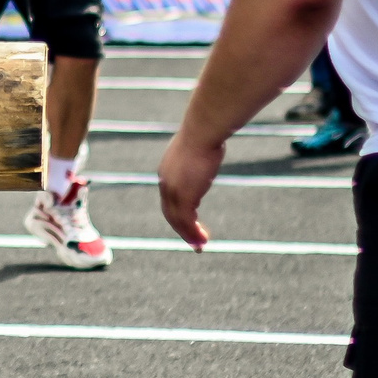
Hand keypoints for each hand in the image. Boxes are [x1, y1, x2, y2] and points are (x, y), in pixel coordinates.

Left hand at [157, 130, 222, 250]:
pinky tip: (202, 241)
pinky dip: (192, 233)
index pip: (169, 198)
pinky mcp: (183, 196)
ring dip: (188, 235)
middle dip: (182, 228)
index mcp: (167, 172)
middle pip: (170, 212)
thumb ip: (201, 154)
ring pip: (177, 220)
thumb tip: (212, 145)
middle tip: (194, 241)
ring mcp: (173, 191)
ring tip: (200, 246)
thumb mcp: (199, 146)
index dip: (178, 213)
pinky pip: (186, 221)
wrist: (203, 131)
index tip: (190, 223)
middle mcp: (166, 183)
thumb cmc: (206, 133)